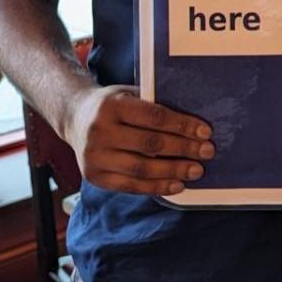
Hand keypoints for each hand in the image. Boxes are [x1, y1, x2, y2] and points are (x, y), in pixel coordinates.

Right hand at [62, 85, 213, 195]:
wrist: (74, 117)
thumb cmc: (112, 104)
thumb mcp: (128, 94)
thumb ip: (153, 104)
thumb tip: (193, 122)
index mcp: (111, 105)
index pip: (154, 117)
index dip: (182, 125)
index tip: (205, 131)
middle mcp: (99, 131)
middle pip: (150, 144)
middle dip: (183, 149)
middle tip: (207, 152)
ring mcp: (94, 157)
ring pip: (142, 169)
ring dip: (174, 171)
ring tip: (196, 170)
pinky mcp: (94, 177)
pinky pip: (131, 186)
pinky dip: (157, 187)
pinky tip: (177, 185)